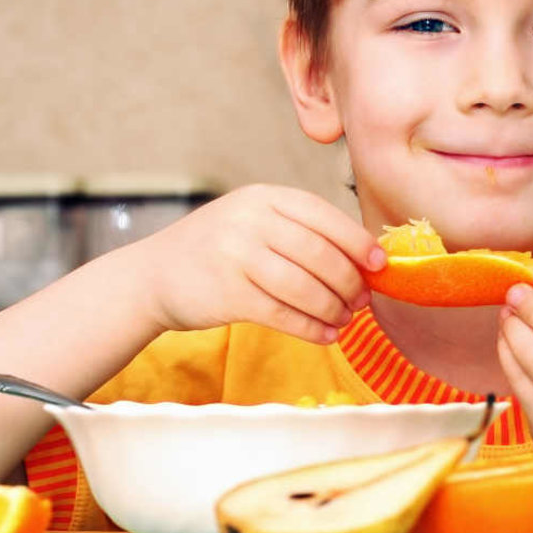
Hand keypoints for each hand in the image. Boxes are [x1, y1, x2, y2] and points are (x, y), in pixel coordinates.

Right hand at [132, 184, 384, 343]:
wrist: (153, 275)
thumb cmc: (216, 251)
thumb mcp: (251, 222)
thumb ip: (297, 231)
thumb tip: (362, 260)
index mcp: (263, 197)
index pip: (323, 216)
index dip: (357, 242)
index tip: (379, 264)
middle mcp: (250, 221)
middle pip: (319, 254)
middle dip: (349, 282)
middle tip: (362, 300)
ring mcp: (236, 257)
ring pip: (305, 287)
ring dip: (333, 308)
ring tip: (345, 320)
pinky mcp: (228, 294)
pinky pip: (283, 315)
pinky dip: (311, 328)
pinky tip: (325, 335)